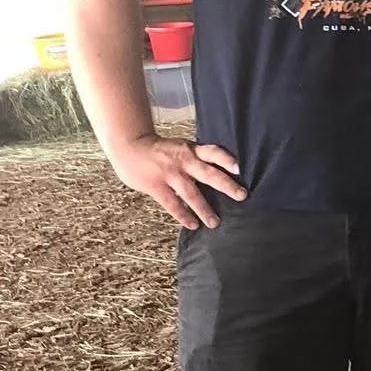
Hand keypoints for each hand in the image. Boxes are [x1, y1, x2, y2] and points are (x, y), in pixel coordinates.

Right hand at [112, 133, 244, 229]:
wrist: (129, 145)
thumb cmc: (160, 150)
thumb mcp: (181, 147)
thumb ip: (197, 158)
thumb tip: (221, 173)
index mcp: (191, 150)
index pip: (212, 152)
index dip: (226, 159)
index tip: (239, 168)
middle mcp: (183, 161)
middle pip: (208, 173)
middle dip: (226, 185)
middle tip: (241, 195)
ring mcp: (170, 174)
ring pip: (191, 193)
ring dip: (204, 209)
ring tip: (215, 223)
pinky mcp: (156, 186)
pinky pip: (172, 203)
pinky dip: (183, 215)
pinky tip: (193, 225)